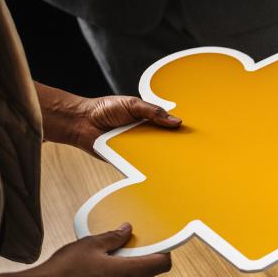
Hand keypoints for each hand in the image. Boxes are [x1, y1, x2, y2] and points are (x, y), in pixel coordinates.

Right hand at [23, 225, 171, 276]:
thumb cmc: (64, 270)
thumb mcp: (90, 244)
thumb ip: (113, 237)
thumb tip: (127, 231)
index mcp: (129, 273)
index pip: (162, 265)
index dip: (164, 252)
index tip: (158, 243)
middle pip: (146, 273)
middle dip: (141, 258)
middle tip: (126, 244)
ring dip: (125, 270)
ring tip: (105, 256)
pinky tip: (93, 271)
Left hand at [37, 82, 181, 154]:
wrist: (81, 122)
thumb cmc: (104, 109)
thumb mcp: (132, 104)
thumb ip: (153, 112)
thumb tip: (177, 121)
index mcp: (148, 120)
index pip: (169, 127)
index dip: (181, 131)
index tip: (195, 136)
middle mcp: (145, 135)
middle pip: (166, 144)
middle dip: (178, 148)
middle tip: (194, 153)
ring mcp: (137, 149)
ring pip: (156, 156)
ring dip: (167, 160)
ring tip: (183, 165)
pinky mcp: (127, 160)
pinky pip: (141, 165)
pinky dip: (150, 168)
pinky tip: (162, 171)